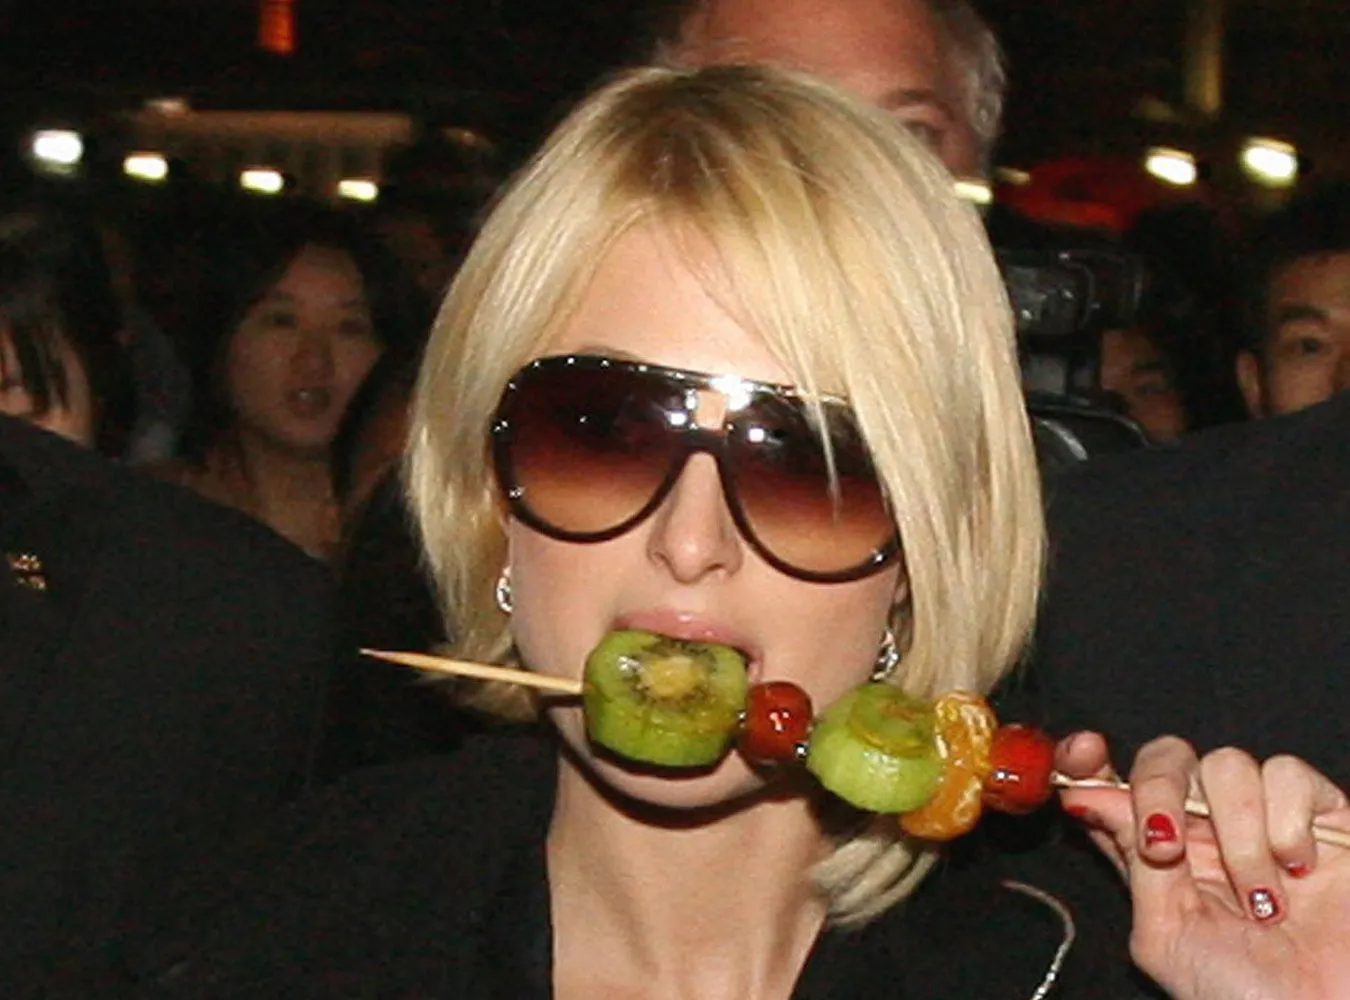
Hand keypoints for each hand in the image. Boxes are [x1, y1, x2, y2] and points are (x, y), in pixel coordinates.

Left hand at [1056, 733, 1349, 999]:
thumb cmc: (1247, 993)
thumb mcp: (1166, 933)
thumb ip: (1131, 861)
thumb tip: (1085, 795)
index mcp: (1159, 851)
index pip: (1115, 784)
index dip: (1090, 759)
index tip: (1082, 754)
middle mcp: (1206, 826)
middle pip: (1166, 756)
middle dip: (1157, 790)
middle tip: (1168, 849)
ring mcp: (1263, 816)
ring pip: (1226, 765)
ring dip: (1237, 838)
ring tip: (1261, 901)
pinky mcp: (1322, 813)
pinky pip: (1288, 774)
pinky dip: (1288, 825)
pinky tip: (1300, 870)